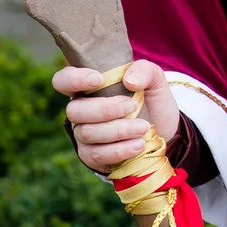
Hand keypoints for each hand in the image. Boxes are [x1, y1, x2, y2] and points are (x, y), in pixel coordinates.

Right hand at [54, 60, 179, 175]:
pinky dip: (119, 150)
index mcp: (88, 88)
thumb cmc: (151, 101)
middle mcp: (81, 110)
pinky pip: (96, 155)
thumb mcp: (155, 80)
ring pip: (87, 133)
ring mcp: (83, 134)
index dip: (74, 79)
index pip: (63, 80)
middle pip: (74, 110)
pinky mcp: (91, 156)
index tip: (98, 79)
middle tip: (133, 106)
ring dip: (118, 131)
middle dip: (105, 109)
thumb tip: (129, 80)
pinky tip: (138, 145)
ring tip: (143, 127)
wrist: (163, 130)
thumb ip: (145, 71)